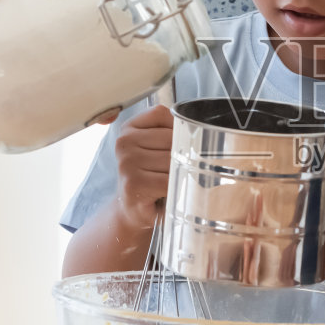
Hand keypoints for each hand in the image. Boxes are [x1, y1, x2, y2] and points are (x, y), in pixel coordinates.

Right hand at [113, 104, 174, 229]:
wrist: (134, 209)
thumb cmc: (151, 177)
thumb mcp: (158, 148)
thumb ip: (172, 132)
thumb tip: (200, 134)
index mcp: (130, 128)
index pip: (164, 115)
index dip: (178, 131)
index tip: (175, 147)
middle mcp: (124, 142)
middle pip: (172, 139)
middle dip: (181, 156)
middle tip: (172, 171)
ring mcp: (127, 162)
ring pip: (172, 161)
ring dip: (178, 175)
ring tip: (167, 183)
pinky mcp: (133, 183)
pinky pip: (168, 181)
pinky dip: (174, 189)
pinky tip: (164, 193)